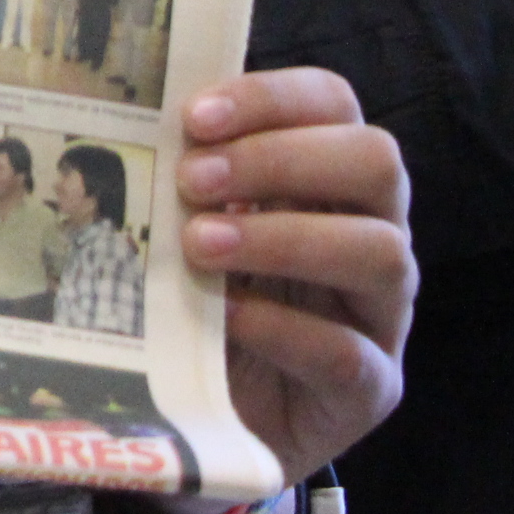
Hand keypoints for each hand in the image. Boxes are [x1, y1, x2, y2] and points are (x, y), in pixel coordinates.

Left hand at [174, 69, 415, 484]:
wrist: (215, 415)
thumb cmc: (206, 301)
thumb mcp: (193, 228)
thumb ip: (185, 179)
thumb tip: (131, 120)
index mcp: (333, 178)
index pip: (334, 103)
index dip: (271, 98)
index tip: (194, 117)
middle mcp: (373, 233)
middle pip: (375, 162)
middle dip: (280, 160)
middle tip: (192, 180)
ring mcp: (382, 314)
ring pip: (380, 253)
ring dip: (284, 239)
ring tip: (200, 246)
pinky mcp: (371, 389)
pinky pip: (350, 353)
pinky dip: (284, 330)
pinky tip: (226, 318)